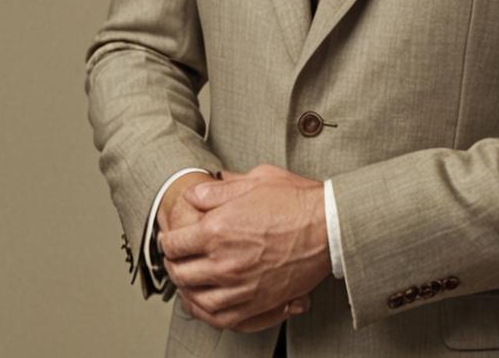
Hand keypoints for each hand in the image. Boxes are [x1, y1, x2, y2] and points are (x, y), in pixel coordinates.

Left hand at [159, 164, 329, 332]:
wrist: (330, 226)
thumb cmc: (296, 200)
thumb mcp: (255, 180)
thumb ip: (219, 190)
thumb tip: (195, 195)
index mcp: (218, 229)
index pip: (175, 242)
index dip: (168, 239)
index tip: (170, 238)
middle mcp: (223, 261)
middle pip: (181, 272)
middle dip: (173, 264)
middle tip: (174, 259)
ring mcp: (239, 286)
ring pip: (196, 299)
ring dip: (186, 291)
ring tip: (186, 283)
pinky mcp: (257, 302)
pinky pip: (221, 317)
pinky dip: (207, 313)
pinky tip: (205, 305)